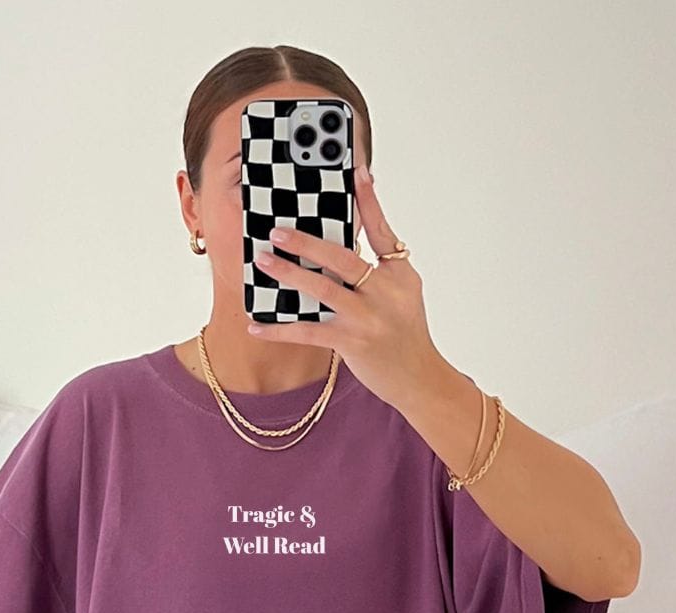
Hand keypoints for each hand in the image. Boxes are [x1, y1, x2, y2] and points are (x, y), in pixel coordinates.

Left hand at [247, 163, 444, 412]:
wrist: (419, 379)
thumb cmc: (405, 334)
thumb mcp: (403, 293)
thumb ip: (380, 268)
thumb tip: (341, 243)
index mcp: (400, 274)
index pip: (382, 230)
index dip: (369, 201)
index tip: (357, 171)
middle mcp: (386, 292)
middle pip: (342, 257)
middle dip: (307, 241)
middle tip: (277, 230)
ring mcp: (369, 318)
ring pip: (322, 289)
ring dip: (289, 274)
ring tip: (263, 262)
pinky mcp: (353, 344)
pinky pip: (308, 332)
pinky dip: (279, 329)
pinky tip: (257, 325)